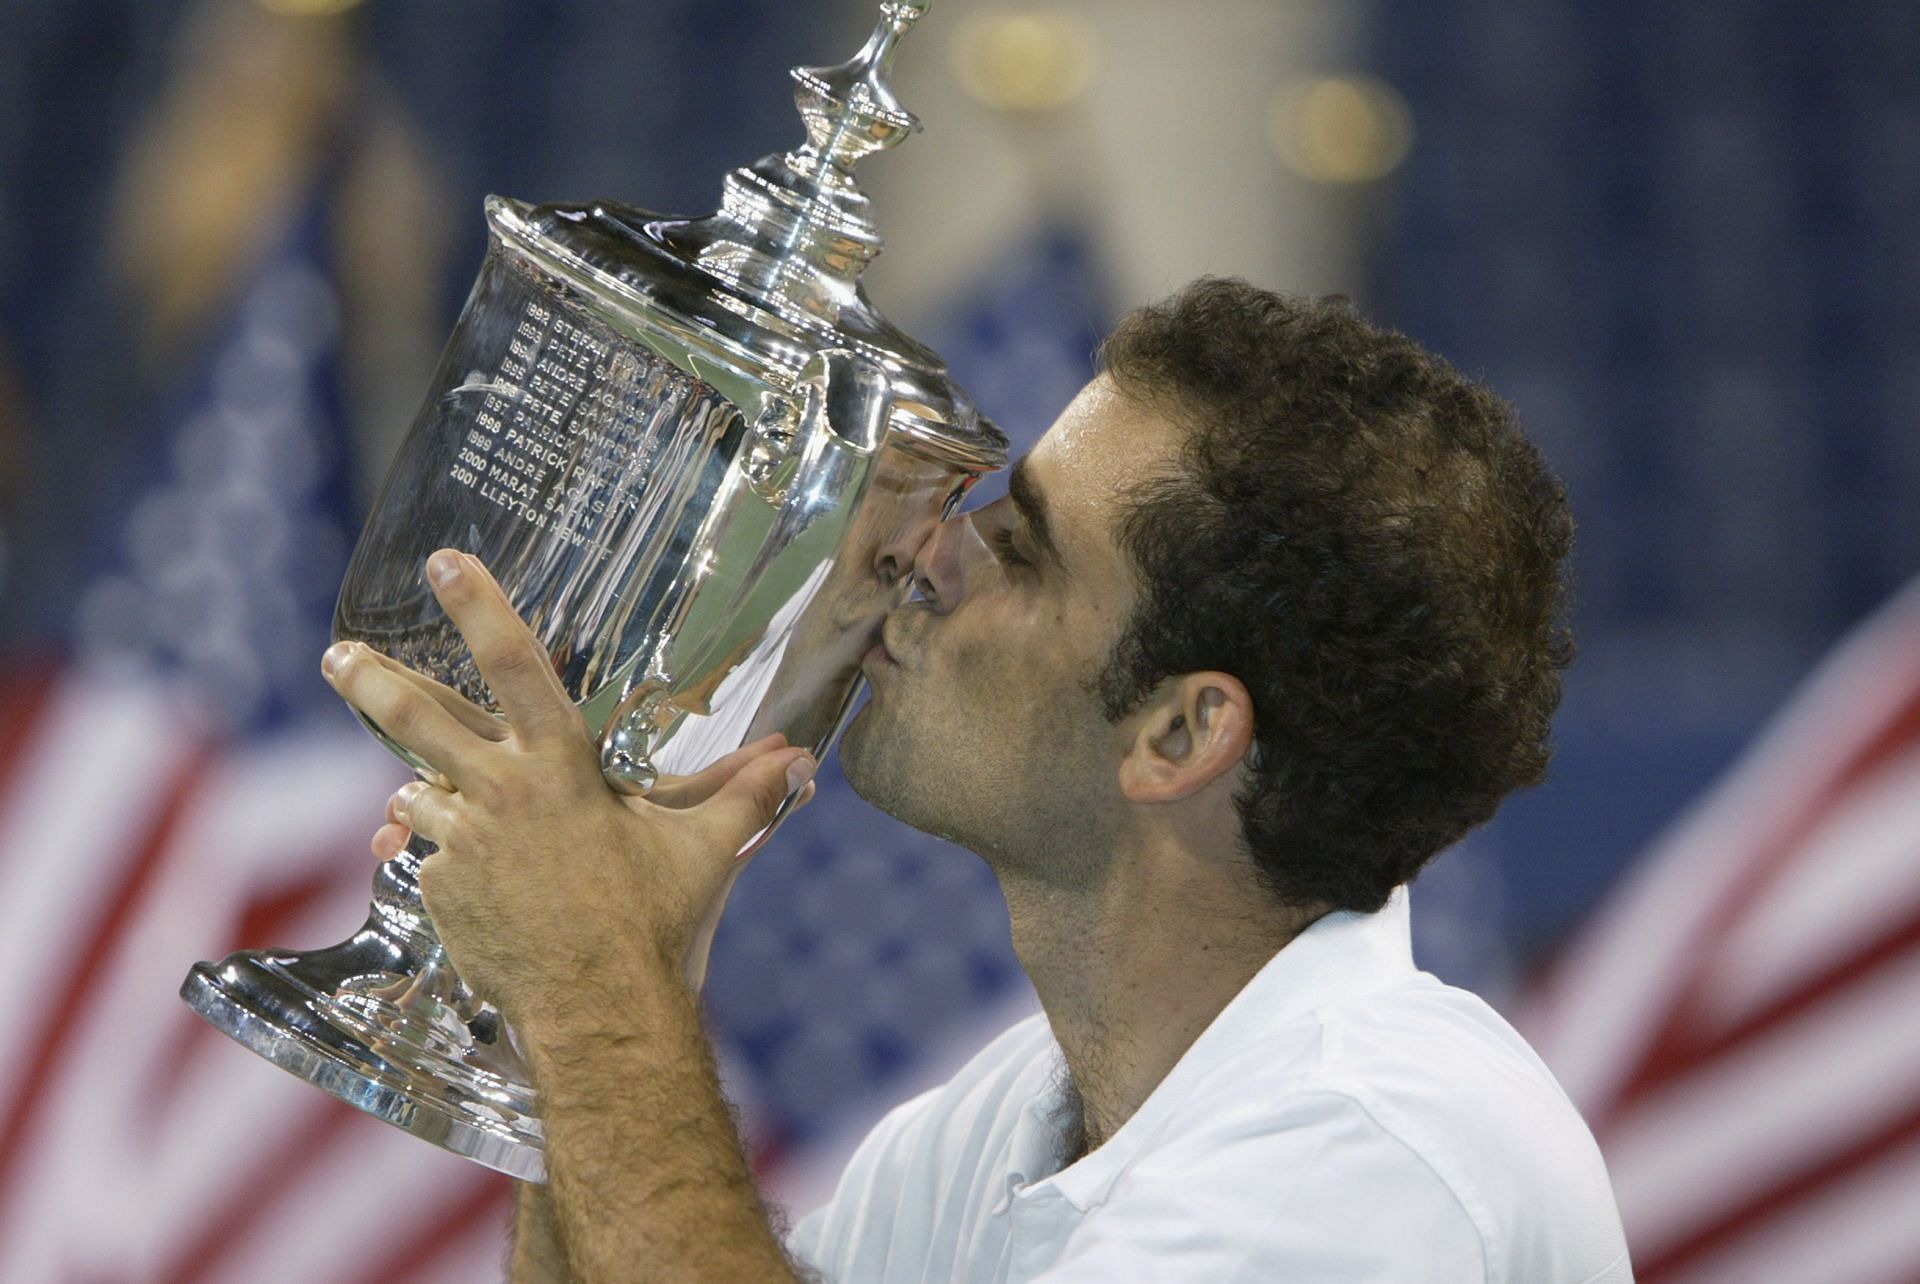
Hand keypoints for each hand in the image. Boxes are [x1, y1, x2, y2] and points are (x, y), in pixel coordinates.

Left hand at [321, 548, 815, 1029]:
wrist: (601, 1009)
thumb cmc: (658, 921)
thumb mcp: (708, 848)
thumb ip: (748, 794)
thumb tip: (802, 761)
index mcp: (562, 767)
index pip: (515, 664)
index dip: (480, 605)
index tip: (445, 562)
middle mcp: (501, 793)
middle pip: (416, 719)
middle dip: (370, 679)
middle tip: (337, 654)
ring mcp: (462, 845)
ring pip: (417, 797)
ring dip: (421, 797)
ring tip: (427, 805)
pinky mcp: (441, 892)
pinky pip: (426, 860)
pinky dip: (440, 860)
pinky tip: (464, 879)